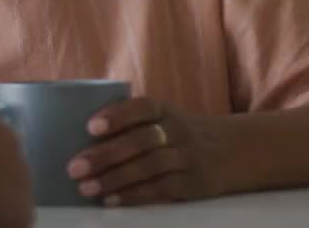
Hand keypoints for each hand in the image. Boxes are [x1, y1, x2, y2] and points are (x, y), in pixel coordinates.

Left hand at [67, 97, 226, 206]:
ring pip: (150, 166)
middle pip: (142, 141)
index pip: (142, 107)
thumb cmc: (177, 134)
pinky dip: (135, 195)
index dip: (117, 116)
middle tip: (74, 168)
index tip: (90, 127)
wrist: (234, 151)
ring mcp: (188, 157)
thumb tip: (75, 136)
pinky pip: (163, 189)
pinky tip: (112, 200)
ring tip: (87, 188)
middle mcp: (178, 131)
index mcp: (164, 111)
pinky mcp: (194, 183)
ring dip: (115, 178)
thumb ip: (130, 124)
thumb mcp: (162, 119)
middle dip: (105, 155)